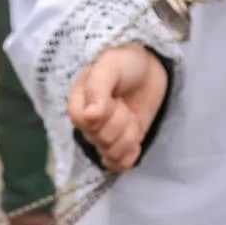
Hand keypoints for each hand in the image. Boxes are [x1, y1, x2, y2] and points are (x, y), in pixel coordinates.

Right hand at [67, 44, 167, 171]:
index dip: (103, 115)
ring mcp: (103, 134)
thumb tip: (90, 116)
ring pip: (111, 152)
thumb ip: (97, 88)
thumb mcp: (110, 65)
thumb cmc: (124, 61)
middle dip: (120, 121)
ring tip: (130, 115)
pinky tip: (135, 140)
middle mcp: (87, 121)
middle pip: (100, 138)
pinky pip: (117, 164)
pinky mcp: (120, 144)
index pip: (82, 121)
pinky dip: (129, 155)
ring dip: (128, 136)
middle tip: (124, 102)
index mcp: (78, 101)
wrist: (147, 67)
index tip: (115, 98)